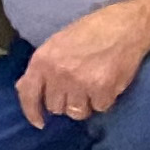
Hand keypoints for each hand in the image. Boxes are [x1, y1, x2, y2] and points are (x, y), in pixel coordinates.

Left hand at [18, 3, 149, 127]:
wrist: (123, 27)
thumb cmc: (88, 33)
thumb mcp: (56, 44)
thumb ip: (42, 67)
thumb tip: (27, 88)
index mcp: (42, 60)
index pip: (28, 93)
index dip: (32, 112)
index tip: (40, 123)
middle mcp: (58, 74)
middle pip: (55, 107)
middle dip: (65, 102)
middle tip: (77, 89)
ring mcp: (80, 83)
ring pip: (77, 112)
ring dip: (84, 105)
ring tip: (91, 87)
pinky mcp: (103, 90)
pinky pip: (100, 108)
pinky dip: (104, 101)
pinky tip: (107, 84)